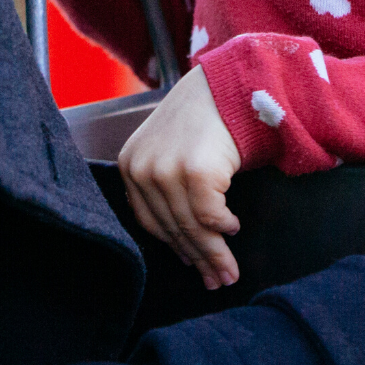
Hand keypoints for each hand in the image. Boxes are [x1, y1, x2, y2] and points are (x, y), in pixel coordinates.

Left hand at [119, 67, 243, 289]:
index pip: (150, 221)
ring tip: (229, 273)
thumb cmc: (205, 116)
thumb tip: (183, 239)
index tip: (192, 266)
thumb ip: (167, 185)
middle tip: (217, 281)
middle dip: (198, 259)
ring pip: (192, 227)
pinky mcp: (194, 171)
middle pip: (172, 228)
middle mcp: (142, 169)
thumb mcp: (171, 148)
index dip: (174, 247)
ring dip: (214, 254)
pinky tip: (233, 229)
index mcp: (131, 165)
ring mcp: (167, 170)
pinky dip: (223, 227)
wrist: (229, 83)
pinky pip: (210, 215)